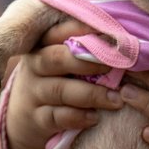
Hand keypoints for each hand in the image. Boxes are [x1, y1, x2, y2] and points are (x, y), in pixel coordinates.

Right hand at [5, 20, 123, 148]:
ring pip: (60, 90)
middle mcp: (35, 65)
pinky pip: (57, 117)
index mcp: (43, 44)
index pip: (60, 31)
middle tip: (114, 66)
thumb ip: (84, 50)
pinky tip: (95, 118)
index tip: (111, 31)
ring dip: (91, 94)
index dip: (83, 29)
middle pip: (57, 58)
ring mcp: (33, 93)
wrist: (26, 119)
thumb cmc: (57, 81)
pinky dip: (78, 117)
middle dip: (88, 61)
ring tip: (116, 99)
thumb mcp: (64, 62)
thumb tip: (123, 40)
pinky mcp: (36, 119)